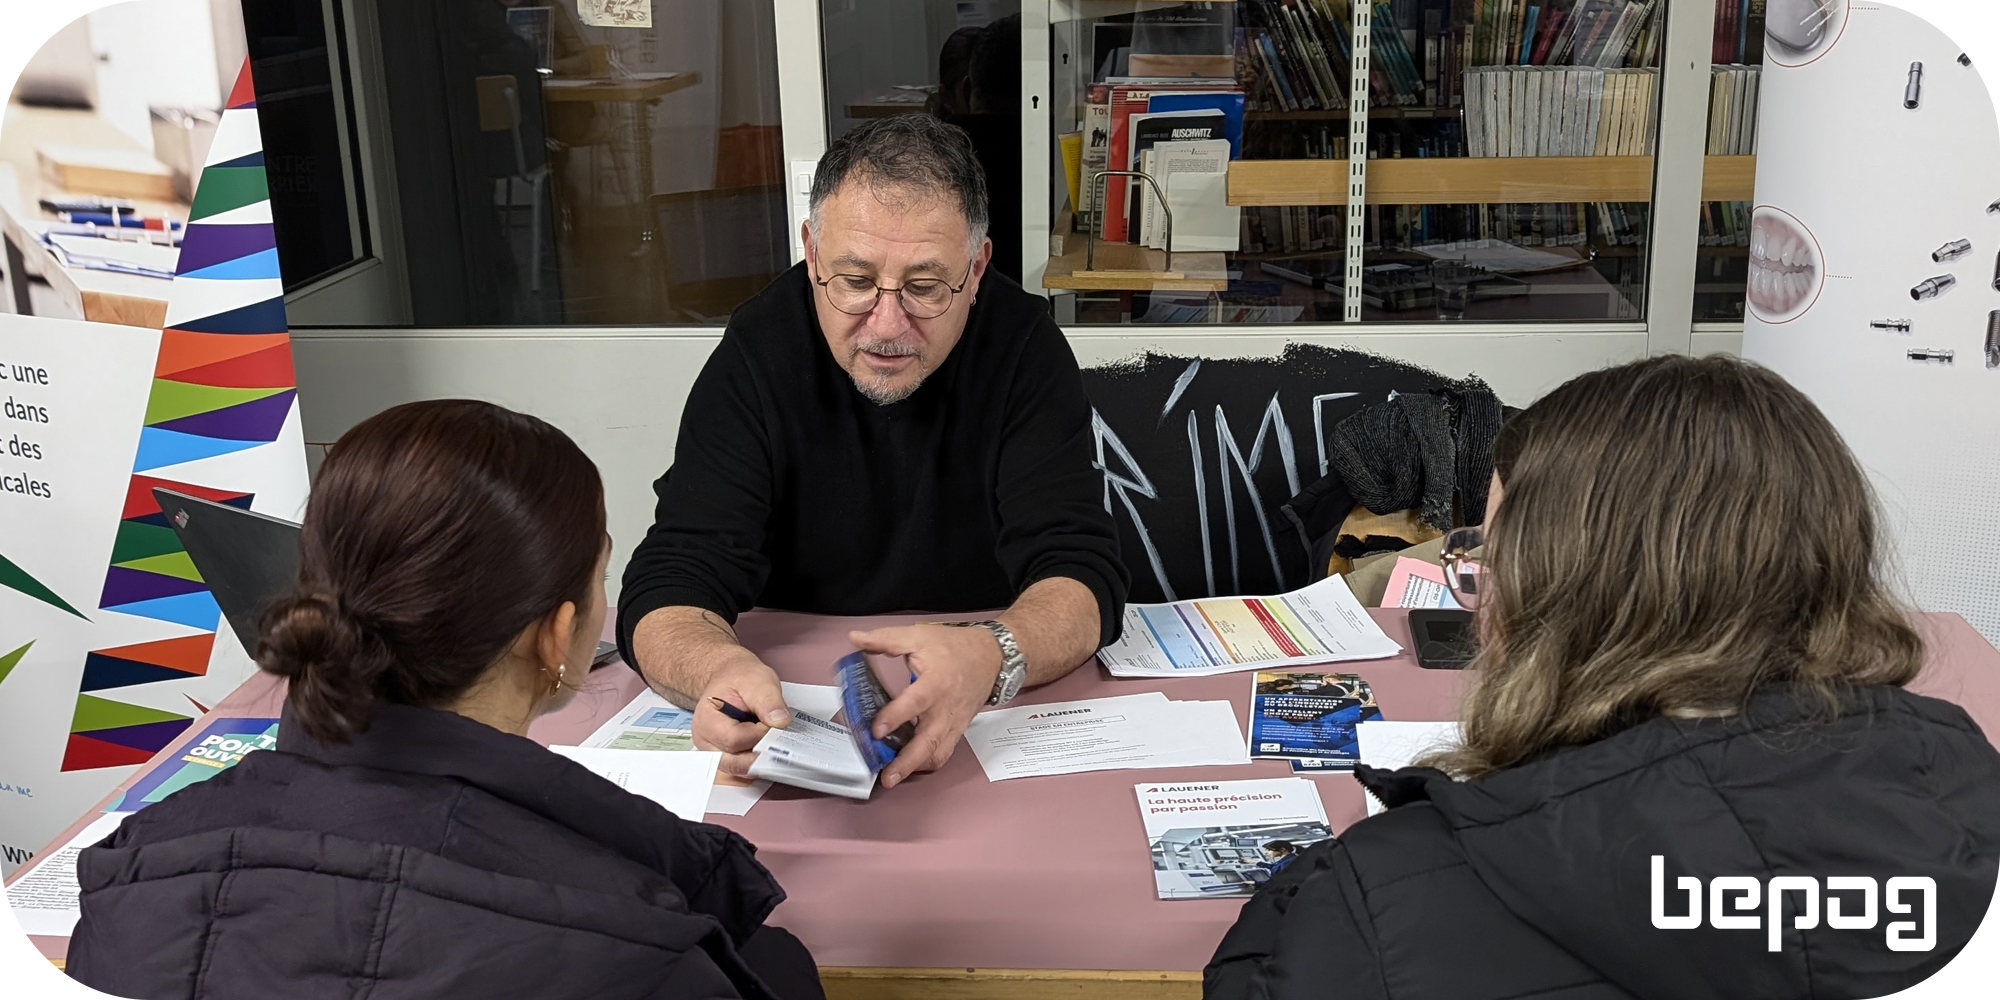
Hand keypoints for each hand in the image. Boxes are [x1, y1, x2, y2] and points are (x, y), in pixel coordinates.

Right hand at [691, 655, 789, 777]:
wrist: (731, 679)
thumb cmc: (739, 679)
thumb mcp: (758, 681)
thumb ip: (768, 701)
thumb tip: (779, 722)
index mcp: (707, 720)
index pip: (733, 740)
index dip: (758, 735)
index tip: (772, 723)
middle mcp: (706, 741)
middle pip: (734, 763)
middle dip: (760, 755)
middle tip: (777, 742)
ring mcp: (715, 752)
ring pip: (739, 771)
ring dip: (759, 760)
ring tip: (772, 743)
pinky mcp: (726, 757)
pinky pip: (742, 770)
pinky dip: (757, 762)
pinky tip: (767, 749)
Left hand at [850, 624, 1001, 788]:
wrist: (991, 656)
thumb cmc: (955, 647)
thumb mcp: (920, 636)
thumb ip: (886, 639)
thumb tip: (855, 639)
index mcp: (937, 682)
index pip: (916, 703)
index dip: (895, 718)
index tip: (875, 730)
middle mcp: (946, 708)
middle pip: (928, 741)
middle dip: (906, 762)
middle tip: (886, 776)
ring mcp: (953, 723)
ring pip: (937, 753)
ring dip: (915, 768)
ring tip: (893, 777)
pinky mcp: (957, 730)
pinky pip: (944, 752)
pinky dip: (927, 762)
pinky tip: (909, 765)